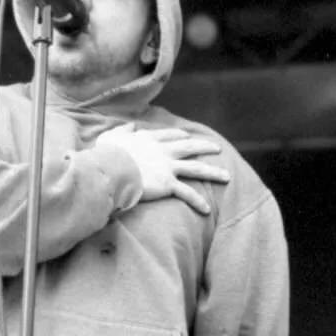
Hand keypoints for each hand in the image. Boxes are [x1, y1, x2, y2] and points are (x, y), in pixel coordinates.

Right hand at [98, 125, 230, 215]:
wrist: (112, 168)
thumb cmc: (108, 154)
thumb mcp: (112, 137)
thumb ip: (122, 131)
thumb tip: (129, 126)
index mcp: (149, 139)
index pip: (169, 135)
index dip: (179, 135)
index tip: (186, 135)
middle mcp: (163, 151)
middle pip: (189, 147)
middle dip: (204, 146)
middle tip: (217, 148)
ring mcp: (168, 167)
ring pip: (196, 169)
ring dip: (213, 172)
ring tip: (227, 176)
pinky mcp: (168, 184)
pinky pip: (187, 194)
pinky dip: (197, 202)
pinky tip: (206, 209)